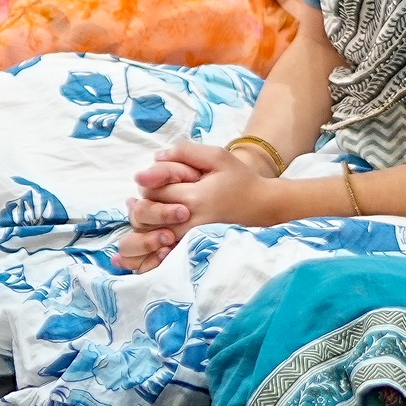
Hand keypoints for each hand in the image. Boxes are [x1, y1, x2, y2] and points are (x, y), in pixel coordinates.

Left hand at [117, 142, 280, 270]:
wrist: (261, 207)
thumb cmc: (240, 180)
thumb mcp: (217, 156)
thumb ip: (185, 152)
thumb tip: (155, 157)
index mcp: (195, 197)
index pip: (154, 189)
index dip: (150, 179)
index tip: (154, 175)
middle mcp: (189, 222)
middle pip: (146, 214)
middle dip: (143, 201)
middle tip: (149, 194)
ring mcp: (189, 240)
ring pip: (149, 235)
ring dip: (144, 222)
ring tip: (148, 209)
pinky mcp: (190, 250)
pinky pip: (160, 253)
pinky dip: (150, 246)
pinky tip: (151, 232)